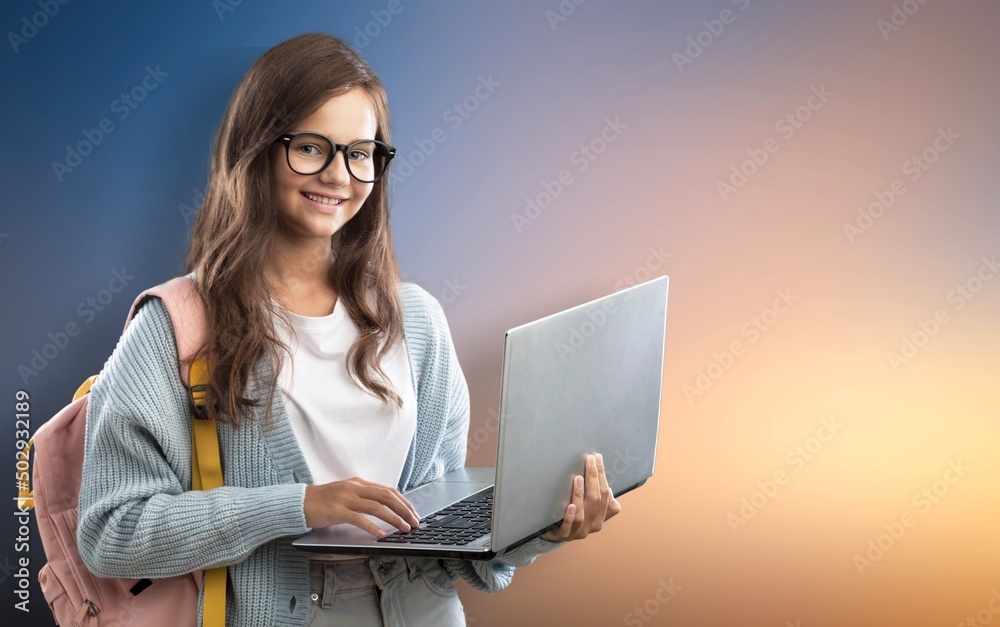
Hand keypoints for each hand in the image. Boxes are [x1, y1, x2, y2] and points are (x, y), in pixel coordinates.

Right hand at [304, 477, 421, 536]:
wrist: (300, 502)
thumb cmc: (323, 501)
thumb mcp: (346, 494)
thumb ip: (363, 497)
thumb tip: (385, 507)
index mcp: (359, 483)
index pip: (388, 490)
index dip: (404, 502)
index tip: (413, 513)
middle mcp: (354, 488)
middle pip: (386, 496)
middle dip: (404, 509)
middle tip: (414, 521)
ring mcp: (346, 498)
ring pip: (376, 506)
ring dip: (393, 518)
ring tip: (404, 528)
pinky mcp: (337, 510)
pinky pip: (358, 518)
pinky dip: (372, 526)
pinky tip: (381, 534)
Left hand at [540, 452, 621, 541]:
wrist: (554, 534)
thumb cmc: (573, 515)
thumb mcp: (589, 507)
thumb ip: (598, 498)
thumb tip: (606, 483)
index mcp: (601, 517)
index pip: (606, 494)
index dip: (602, 476)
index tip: (597, 458)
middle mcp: (592, 525)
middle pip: (595, 500)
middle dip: (593, 478)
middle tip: (589, 460)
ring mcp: (578, 531)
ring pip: (582, 513)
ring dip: (580, 494)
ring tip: (578, 478)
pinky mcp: (563, 536)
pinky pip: (568, 527)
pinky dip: (570, 516)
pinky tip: (569, 506)